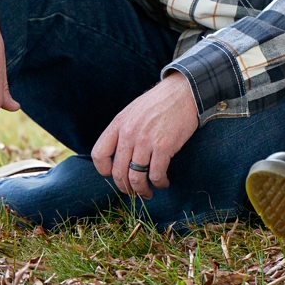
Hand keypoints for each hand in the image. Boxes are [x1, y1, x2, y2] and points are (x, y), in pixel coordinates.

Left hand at [92, 74, 200, 199]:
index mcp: (119, 124)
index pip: (99, 154)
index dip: (104, 170)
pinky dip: (159, 184)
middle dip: (125, 187)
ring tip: (148, 193)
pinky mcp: (164, 146)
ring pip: (136, 178)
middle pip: (118, 172)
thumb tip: (121, 155)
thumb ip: (124, 130)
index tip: (115, 175)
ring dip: (141, 191)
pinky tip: (164, 183)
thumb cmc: (161, 102)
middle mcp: (129, 133)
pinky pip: (156, 174)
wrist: (185, 91)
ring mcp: (146, 141)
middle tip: (134, 191)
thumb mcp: (134, 111)